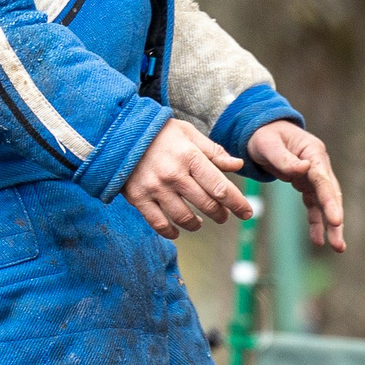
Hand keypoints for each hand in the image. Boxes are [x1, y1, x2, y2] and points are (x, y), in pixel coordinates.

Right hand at [122, 118, 255, 238]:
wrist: (118, 132)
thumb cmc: (159, 132)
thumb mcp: (188, 134)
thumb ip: (213, 152)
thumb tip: (238, 166)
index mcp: (190, 157)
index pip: (220, 187)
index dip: (237, 203)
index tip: (247, 213)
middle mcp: (174, 174)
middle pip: (206, 204)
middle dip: (220, 213)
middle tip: (223, 215)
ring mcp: (155, 188)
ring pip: (184, 217)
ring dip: (196, 224)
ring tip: (199, 222)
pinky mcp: (138, 198)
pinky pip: (158, 223)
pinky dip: (170, 232)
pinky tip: (177, 231)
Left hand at [248, 120, 345, 252]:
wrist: (259, 132)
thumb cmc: (263, 136)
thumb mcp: (269, 145)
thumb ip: (284, 158)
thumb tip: (304, 169)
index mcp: (313, 152)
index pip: (323, 180)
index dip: (330, 201)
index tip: (336, 220)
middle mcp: (319, 165)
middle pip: (330, 194)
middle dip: (335, 219)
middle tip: (339, 243)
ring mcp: (314, 175)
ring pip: (325, 203)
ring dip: (331, 225)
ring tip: (338, 247)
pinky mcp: (306, 184)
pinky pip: (313, 205)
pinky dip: (316, 222)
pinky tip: (318, 240)